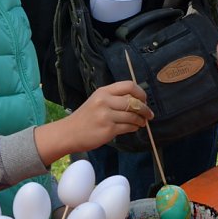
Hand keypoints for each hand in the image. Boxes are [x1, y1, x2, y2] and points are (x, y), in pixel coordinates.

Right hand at [33, 81, 152, 165]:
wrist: (69, 133)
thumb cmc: (84, 117)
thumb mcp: (97, 101)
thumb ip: (114, 98)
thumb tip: (137, 101)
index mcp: (103, 91)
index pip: (129, 85)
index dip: (140, 93)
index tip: (144, 100)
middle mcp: (105, 101)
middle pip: (134, 101)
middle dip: (145, 109)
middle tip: (148, 114)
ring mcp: (106, 116)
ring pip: (133, 115)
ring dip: (141, 120)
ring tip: (142, 122)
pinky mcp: (108, 129)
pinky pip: (128, 127)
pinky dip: (134, 127)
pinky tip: (133, 128)